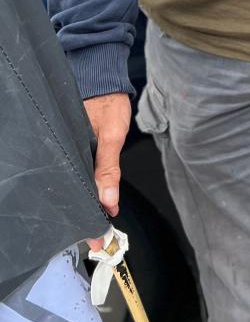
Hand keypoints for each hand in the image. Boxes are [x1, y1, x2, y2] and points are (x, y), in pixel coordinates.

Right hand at [83, 92, 131, 248]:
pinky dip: (89, 189)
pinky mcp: (77, 150)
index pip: (75, 194)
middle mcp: (66, 157)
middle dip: (84, 216)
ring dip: (87, 204)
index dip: (84, 217)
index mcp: (70, 155)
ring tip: (97, 226)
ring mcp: (71, 154)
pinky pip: (81, 175)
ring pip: (77, 186)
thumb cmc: (107, 103)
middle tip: (97, 240)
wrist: (104, 81)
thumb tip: (108, 202)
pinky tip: (97, 200)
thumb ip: (109, 167)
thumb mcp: (112, 135)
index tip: (94, 240)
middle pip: (73, 193)